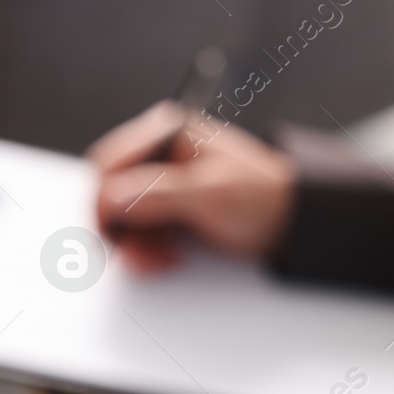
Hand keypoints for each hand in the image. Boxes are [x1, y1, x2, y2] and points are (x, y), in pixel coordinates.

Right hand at [90, 100, 297, 271]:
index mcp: (167, 133)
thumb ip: (156, 193)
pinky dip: (147, 250)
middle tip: (142, 254)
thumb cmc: (261, 199)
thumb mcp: (210, 195)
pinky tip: (169, 257)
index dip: (102, 202)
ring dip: (137, 247)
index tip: (111, 235)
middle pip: (108, 193)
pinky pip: (137, 232)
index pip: (107, 163)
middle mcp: (159, 154)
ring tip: (164, 259)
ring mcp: (161, 182)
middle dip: (123, 230)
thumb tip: (109, 198)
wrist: (292, 223)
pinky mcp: (165, 207)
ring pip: (120, 219)